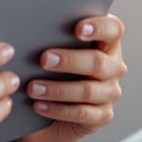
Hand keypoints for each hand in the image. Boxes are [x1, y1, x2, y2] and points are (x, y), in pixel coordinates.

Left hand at [7, 14, 126, 141]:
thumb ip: (51, 35)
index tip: (78, 29)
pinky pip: (81, 113)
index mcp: (105, 42)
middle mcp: (112, 67)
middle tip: (43, 59)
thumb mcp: (52, 48)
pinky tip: (39, 105)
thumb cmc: (51, 67)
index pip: (113, 29)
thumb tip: (27, 26)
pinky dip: (58, 110)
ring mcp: (109, 92)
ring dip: (58, 89)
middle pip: (99, 62)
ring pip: (88, 90)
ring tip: (33, 88)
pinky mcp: (101, 115)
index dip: (99, 27)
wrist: (51, 106)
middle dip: (69, 60)